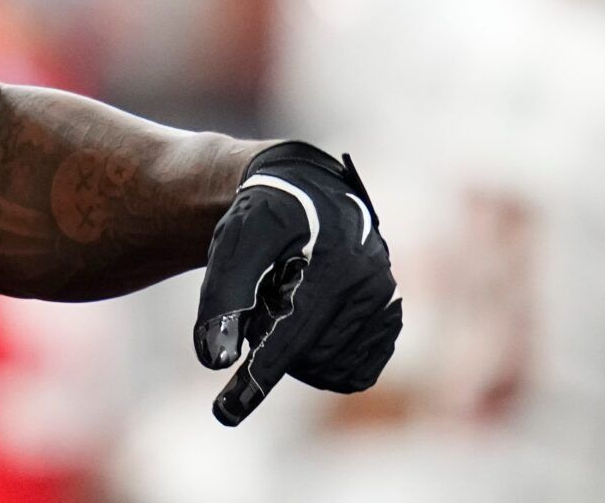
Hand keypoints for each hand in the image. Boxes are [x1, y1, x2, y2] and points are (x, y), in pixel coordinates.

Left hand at [194, 142, 401, 425]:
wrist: (308, 192)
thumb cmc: (266, 215)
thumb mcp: (236, 239)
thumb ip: (224, 293)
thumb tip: (214, 359)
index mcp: (334, 262)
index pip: (290, 337)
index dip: (255, 377)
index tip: (225, 412)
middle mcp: (371, 284)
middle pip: (307, 357)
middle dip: (271, 342)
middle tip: (260, 304)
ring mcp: (387, 304)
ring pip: (330, 369)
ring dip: (296, 352)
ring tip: (286, 305)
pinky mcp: (391, 321)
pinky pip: (356, 373)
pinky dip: (324, 364)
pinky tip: (308, 330)